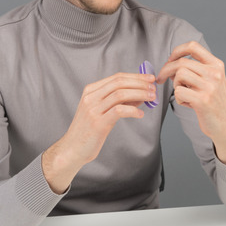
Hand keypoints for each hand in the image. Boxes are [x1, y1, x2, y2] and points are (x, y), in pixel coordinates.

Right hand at [42, 72, 155, 193]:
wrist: (72, 149)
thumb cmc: (88, 130)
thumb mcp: (101, 111)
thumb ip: (118, 101)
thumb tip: (140, 93)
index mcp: (91, 91)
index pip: (116, 77)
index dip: (135, 76)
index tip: (149, 78)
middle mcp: (91, 97)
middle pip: (119, 83)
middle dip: (139, 83)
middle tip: (153, 86)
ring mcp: (93, 109)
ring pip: (120, 94)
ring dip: (139, 94)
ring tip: (151, 98)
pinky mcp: (98, 123)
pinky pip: (118, 111)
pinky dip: (132, 110)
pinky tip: (140, 114)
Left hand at [157, 41, 225, 164]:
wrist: (225, 124)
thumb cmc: (213, 101)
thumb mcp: (210, 79)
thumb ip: (195, 69)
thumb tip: (170, 64)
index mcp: (216, 65)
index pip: (193, 46)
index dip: (177, 51)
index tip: (170, 60)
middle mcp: (214, 73)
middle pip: (181, 62)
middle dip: (166, 70)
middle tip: (161, 79)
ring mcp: (209, 86)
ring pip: (179, 75)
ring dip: (175, 85)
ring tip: (182, 93)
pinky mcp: (203, 100)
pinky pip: (178, 92)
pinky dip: (178, 98)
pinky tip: (187, 103)